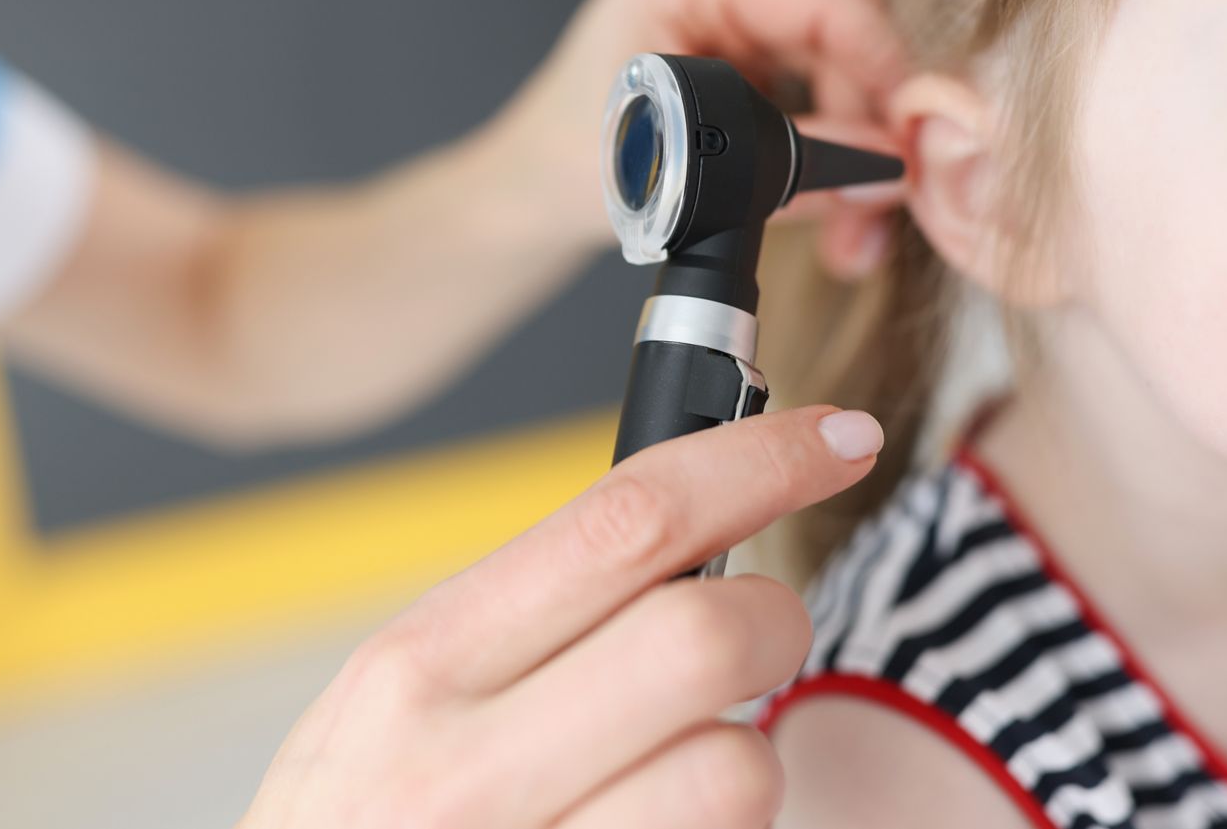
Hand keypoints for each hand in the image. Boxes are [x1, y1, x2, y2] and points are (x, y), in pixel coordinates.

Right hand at [238, 406, 883, 827]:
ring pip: (740, 769)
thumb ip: (515, 621)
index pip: (626, 521)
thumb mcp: (389, 705)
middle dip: (774, 617)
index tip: (837, 436)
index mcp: (417, 666)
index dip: (758, 461)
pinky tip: (651, 827)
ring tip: (675, 771)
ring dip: (742, 757)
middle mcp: (466, 766)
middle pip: (708, 635)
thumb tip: (681, 531)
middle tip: (761, 630)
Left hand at [480, 0, 908, 277]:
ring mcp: (744, 24)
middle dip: (872, 123)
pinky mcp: (758, 66)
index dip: (877, 57)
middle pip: (846, 33)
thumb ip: (783, 161)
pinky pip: (830, 98)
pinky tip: (838, 211)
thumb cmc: (568, 162)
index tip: (904, 127)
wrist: (538, 194)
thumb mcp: (672, 167)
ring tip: (854, 232)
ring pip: (849, 73)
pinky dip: (840, 158)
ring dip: (862, 154)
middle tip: (880, 200)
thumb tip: (880, 165)